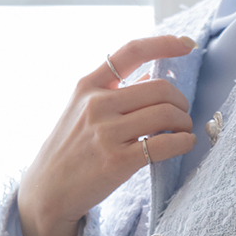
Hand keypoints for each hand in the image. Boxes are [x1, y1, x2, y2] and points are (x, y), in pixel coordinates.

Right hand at [17, 34, 197, 235]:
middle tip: (183, 114)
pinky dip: (184, 142)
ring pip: (166, 114)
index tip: (188, 45)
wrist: (48, 191)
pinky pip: (165, 144)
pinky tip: (186, 144)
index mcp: (88, 85)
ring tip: (184, 130)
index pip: (131, 52)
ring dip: (184, 122)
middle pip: (159, 88)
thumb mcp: (81, 111)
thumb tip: (152, 78)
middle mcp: (96, 104)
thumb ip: (115, 93)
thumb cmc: (70, 150)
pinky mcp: (118, 161)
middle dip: (180, 100)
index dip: (164, 44)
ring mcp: (107, 133)